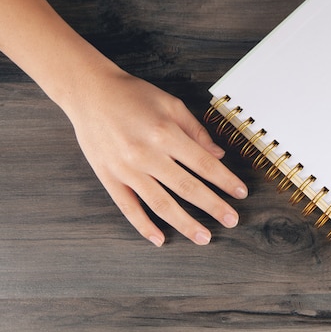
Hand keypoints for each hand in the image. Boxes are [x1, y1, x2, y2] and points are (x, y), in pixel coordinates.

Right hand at [67, 70, 247, 246]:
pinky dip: (144, 226)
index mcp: (166, 133)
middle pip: (187, 187)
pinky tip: (160, 239)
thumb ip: (196, 131)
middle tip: (232, 220)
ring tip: (204, 238)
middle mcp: (147, 154)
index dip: (225, 180)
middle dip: (213, 206)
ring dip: (185, 224)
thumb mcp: (171, 104)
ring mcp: (126, 170)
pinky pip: (129, 208)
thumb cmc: (133, 95)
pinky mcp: (109, 178)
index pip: (204, 164)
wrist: (90, 93)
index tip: (240, 193)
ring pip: (161, 204)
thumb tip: (219, 155)